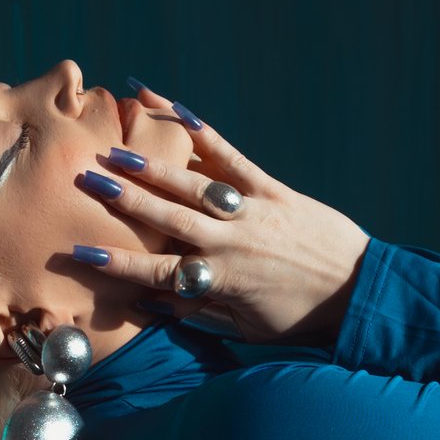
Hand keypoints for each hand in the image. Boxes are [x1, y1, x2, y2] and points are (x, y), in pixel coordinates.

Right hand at [76, 84, 370, 347]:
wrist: (360, 293)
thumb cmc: (301, 318)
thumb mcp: (248, 328)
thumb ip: (202, 311)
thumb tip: (156, 301)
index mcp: (220, 280)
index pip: (156, 271)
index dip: (117, 263)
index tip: (79, 252)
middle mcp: (229, 242)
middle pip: (166, 218)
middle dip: (122, 200)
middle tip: (85, 180)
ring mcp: (251, 212)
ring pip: (192, 185)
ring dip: (152, 168)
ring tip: (117, 151)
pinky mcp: (274, 191)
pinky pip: (233, 158)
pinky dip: (204, 134)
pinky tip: (176, 111)